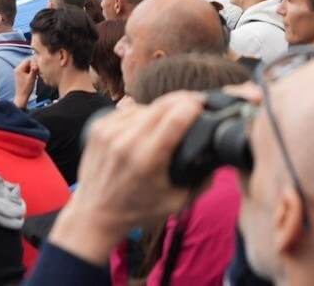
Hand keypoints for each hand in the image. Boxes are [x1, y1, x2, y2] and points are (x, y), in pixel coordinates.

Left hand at [12, 56, 37, 108]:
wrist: (22, 96)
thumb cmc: (26, 88)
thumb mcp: (32, 78)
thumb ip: (34, 70)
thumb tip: (37, 63)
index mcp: (19, 69)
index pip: (28, 60)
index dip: (34, 63)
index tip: (38, 68)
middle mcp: (18, 69)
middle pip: (28, 63)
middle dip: (34, 66)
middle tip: (38, 71)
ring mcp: (19, 72)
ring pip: (28, 66)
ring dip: (33, 69)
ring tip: (36, 75)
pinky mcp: (21, 75)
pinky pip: (27, 70)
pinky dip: (31, 72)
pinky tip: (34, 76)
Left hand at [47, 92, 206, 264]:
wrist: (94, 214)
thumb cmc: (137, 210)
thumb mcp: (175, 202)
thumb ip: (201, 182)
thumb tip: (219, 159)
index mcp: (147, 159)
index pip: (176, 117)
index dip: (195, 105)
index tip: (204, 105)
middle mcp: (127, 141)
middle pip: (164, 104)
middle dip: (184, 100)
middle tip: (195, 104)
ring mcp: (110, 131)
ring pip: (147, 105)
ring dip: (161, 109)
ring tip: (168, 122)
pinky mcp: (98, 126)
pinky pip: (128, 110)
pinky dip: (141, 114)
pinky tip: (146, 125)